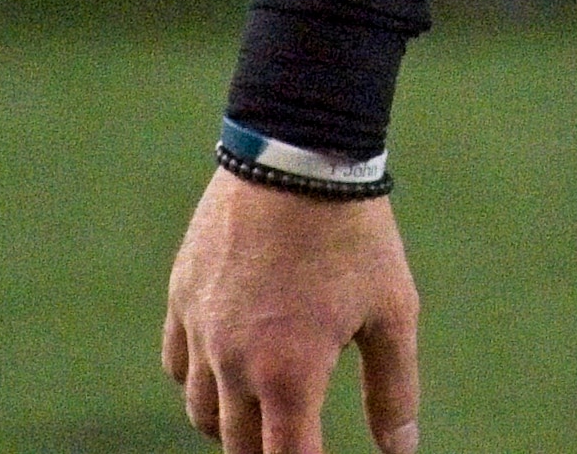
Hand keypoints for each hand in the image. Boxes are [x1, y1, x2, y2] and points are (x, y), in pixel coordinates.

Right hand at [164, 169, 421, 453]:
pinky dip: (199, 382)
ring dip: (232, 427)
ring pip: (202, 412)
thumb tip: (399, 449)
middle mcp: (233, 362)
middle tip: (293, 440)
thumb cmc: (355, 234)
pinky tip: (226, 372)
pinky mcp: (181, 296)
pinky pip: (177, 365)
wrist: (296, 152)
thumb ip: (394, 389)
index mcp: (289, 373)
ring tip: (262, 418)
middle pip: (239, 449)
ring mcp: (199, 329)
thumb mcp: (392, 311)